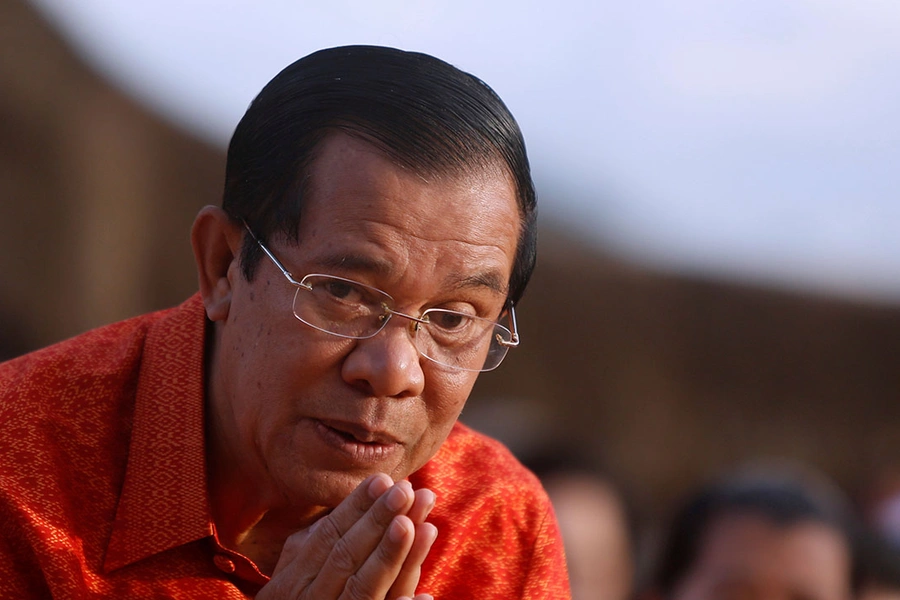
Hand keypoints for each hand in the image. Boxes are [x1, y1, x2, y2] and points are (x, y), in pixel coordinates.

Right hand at [256, 473, 437, 599]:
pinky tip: (424, 597)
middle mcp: (312, 599)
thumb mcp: (294, 575)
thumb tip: (343, 506)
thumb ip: (312, 544)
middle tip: (405, 491)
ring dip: (392, 557)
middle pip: (347, 555)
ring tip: (422, 527)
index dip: (356, 506)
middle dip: (378, 521)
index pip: (329, 534)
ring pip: (365, 587)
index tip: (383, 479)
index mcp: (295, 578)